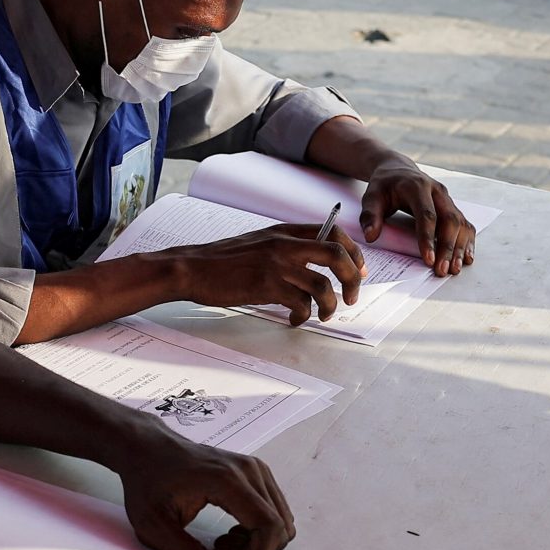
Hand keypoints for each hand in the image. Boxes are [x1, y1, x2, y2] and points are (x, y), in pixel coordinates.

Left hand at [110, 423, 296, 549]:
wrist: (148, 449)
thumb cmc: (149, 480)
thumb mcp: (154, 526)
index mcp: (227, 480)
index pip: (268, 525)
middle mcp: (248, 471)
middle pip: (279, 526)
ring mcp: (255, 469)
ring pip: (280, 520)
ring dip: (257, 543)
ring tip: (223, 544)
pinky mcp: (255, 473)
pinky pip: (273, 511)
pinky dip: (257, 531)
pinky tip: (230, 533)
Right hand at [181, 222, 367, 323]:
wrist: (192, 268)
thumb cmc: (223, 260)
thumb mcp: (259, 242)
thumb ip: (286, 247)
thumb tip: (315, 264)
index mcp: (285, 231)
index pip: (333, 233)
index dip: (353, 253)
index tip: (358, 271)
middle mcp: (284, 244)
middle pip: (337, 255)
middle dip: (353, 278)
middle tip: (351, 296)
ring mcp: (276, 265)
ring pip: (322, 285)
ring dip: (329, 305)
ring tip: (323, 315)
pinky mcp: (266, 286)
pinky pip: (300, 304)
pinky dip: (303, 315)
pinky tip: (295, 318)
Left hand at [361, 159, 474, 275]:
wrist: (398, 170)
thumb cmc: (384, 186)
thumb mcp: (371, 197)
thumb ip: (370, 215)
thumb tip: (371, 236)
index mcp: (417, 187)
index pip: (427, 214)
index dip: (428, 238)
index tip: (428, 260)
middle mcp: (437, 191)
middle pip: (449, 220)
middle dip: (447, 247)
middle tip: (442, 270)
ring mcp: (447, 199)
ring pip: (460, 224)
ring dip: (459, 247)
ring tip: (454, 269)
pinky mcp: (452, 207)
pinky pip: (465, 224)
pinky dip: (467, 242)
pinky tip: (466, 258)